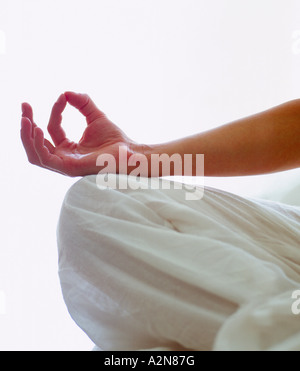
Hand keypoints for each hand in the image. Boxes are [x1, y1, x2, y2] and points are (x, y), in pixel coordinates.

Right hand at [21, 92, 139, 176]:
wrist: (128, 150)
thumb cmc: (115, 138)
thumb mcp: (96, 116)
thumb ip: (83, 103)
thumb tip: (66, 92)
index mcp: (69, 148)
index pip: (53, 128)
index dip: (55, 111)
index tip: (62, 97)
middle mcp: (64, 157)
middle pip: (38, 142)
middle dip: (28, 124)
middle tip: (24, 105)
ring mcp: (65, 164)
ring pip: (35, 154)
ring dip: (27, 136)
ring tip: (26, 119)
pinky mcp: (69, 168)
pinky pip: (45, 159)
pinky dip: (38, 146)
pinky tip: (39, 130)